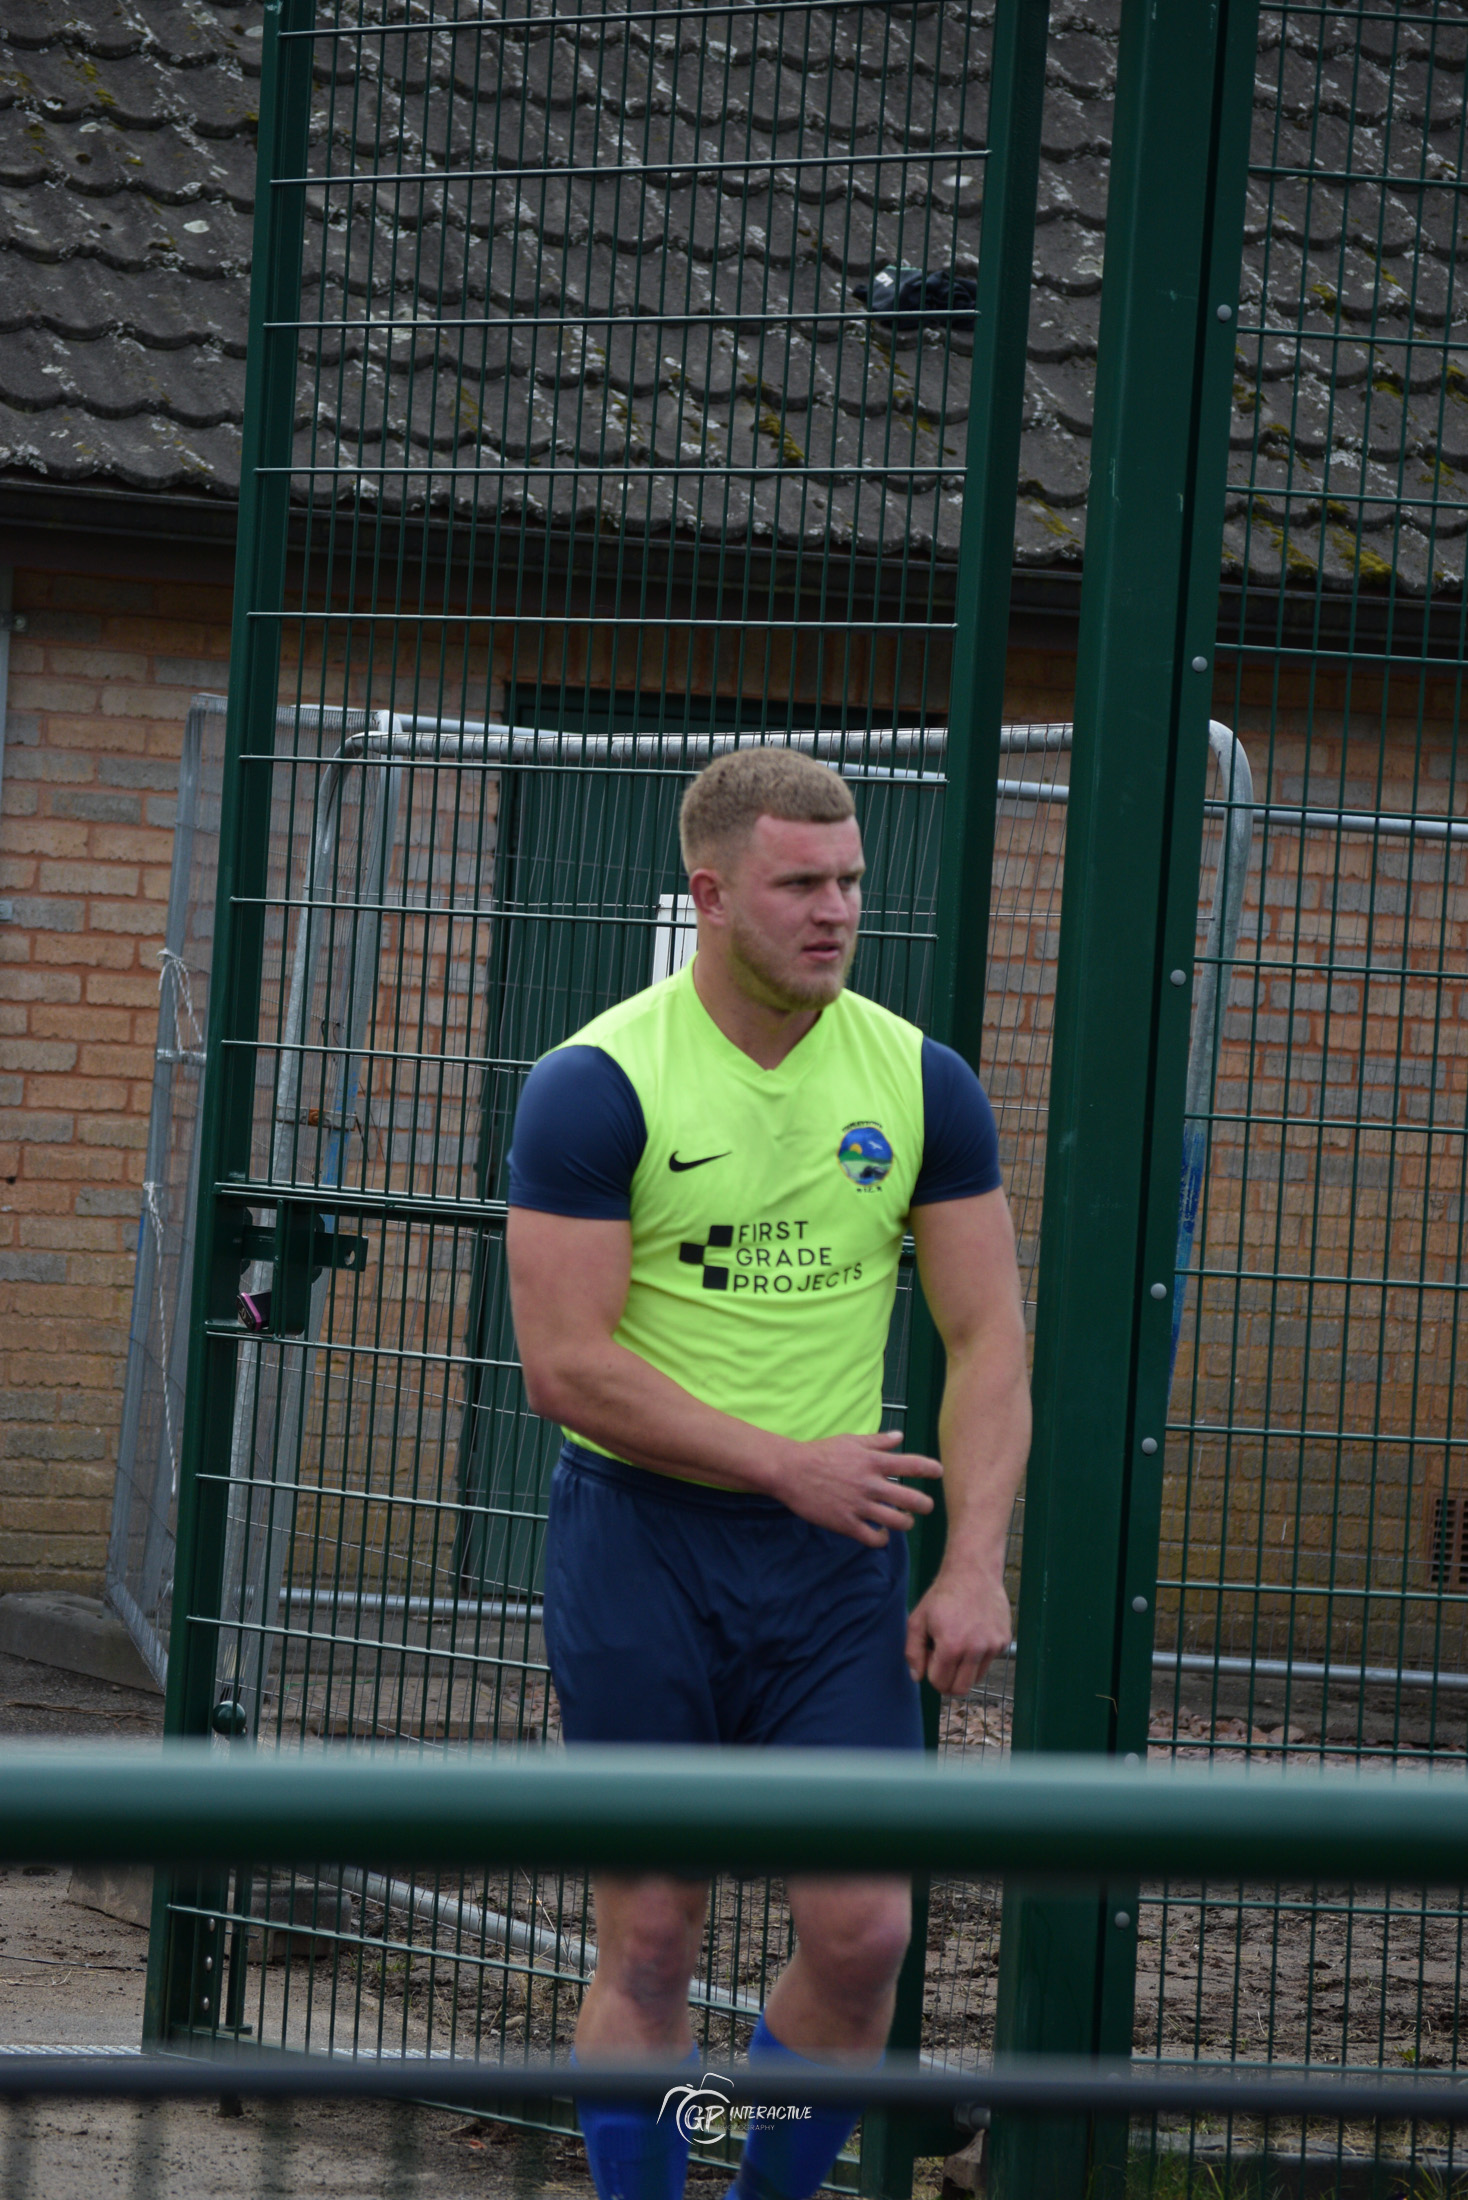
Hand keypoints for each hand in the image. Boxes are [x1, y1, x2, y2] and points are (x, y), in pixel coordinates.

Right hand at [769, 1429, 940, 1545]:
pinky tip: (882, 1534)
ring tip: (905, 1520)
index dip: (930, 1469)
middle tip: (926, 1506)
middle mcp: (870, 1484)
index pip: (912, 1465)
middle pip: (911, 1499)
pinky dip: (882, 1538)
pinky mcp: (846, 1524)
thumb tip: (899, 1436)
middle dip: (925, 1504)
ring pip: (896, 1522)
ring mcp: (859, 1506)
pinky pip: (873, 1538)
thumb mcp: (850, 1441)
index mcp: (873, 1461)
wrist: (791, 1472)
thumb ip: (877, 1441)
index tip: (938, 1472)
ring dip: (906, 1523)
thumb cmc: (821, 1453)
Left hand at [905, 1562, 1011, 1694]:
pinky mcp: (1004, 1641)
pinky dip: (979, 1656)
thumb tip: (917, 1677)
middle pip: (961, 1689)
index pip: (940, 1682)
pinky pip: (989, 1662)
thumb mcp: (917, 1619)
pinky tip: (973, 1634)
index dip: (931, 1673)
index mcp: (951, 1646)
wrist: (973, 1572)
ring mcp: (993, 1646)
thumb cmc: (942, 1595)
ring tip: (958, 1645)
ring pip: (976, 1678)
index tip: (931, 1657)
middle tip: (943, 1664)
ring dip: (964, 1670)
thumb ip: (913, 1651)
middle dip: (948, 1682)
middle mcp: (975, 1649)